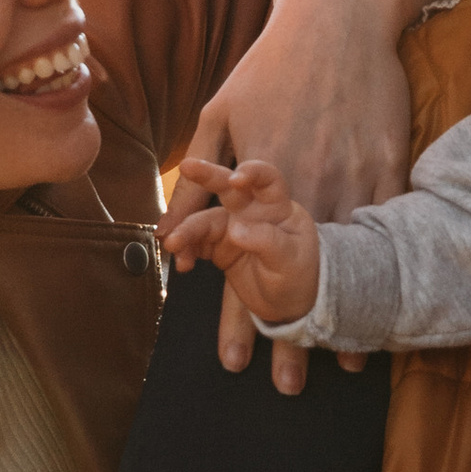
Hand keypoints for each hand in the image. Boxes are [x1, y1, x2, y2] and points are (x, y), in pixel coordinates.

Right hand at [165, 152, 324, 329]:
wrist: (286, 304)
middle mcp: (251, 210)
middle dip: (207, 176)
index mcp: (277, 207)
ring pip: (205, 219)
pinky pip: (196, 243)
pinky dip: (186, 250)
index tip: (235, 179)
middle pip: (228, 187)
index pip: (267, 179)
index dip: (252, 172)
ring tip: (173, 245)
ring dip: (187, 230)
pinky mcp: (217, 246)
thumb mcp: (290, 261)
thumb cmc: (298, 276)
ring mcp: (231, 226)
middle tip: (186, 167)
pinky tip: (183, 263)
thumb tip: (235, 230)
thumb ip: (267, 243)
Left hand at [181, 0, 423, 394]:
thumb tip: (168, 236)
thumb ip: (196, 180)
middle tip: (286, 386)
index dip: (237, 316)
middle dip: (291, 334)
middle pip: (296, 276)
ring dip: (347, 315)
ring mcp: (353, 178)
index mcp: (260, 179)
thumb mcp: (219, 114)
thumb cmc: (270, 63)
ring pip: (346, 262)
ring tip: (344, 366)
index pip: (242, 262)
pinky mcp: (390, 165)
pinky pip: (387, 229)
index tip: (234, 360)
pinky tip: (386, 307)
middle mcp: (307, 186)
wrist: (339, 18)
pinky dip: (385, 270)